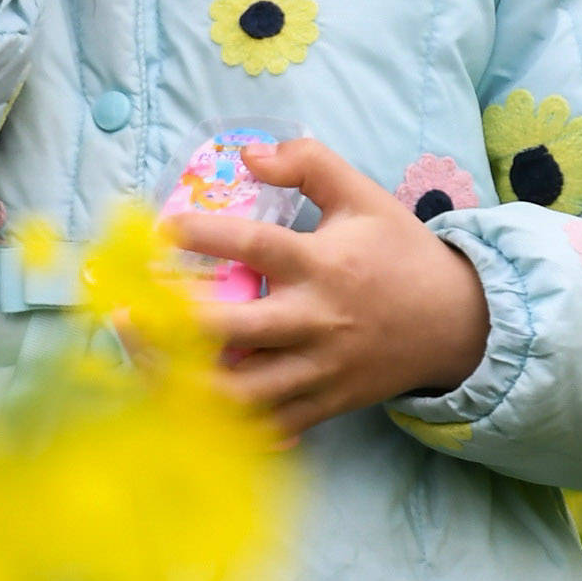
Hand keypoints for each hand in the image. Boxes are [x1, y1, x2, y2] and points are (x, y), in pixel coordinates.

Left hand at [170, 135, 490, 436]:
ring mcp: (318, 371)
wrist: (459, 324)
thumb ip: (308, 164)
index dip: (202, 235)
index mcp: (323, 266)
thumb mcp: (363, 196)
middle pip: (231, 331)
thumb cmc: (400, 254)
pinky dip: (221, 425)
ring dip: (181, 382)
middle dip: (168, 324)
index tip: (160, 228)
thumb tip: (248, 152)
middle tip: (122, 310)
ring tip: (142, 361)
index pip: (254, 247)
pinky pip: (264, 428)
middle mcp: (316, 322)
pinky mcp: (323, 406)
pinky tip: (181, 405)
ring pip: (239, 394)